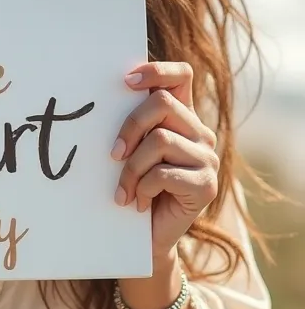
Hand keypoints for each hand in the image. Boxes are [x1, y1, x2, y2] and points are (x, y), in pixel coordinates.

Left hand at [111, 61, 218, 262]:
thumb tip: (100, 97)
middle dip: (130, 127)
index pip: (181, 75)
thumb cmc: (134, 188)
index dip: (156, 70)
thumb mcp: (132, 151)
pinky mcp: (207, 185)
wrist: (148, 238)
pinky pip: (164, 173)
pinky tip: (138, 203)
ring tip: (123, 190)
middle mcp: (200, 132)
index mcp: (182, 117)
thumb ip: (131, 125)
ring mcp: (208, 158)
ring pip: (160, 139)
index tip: (125, 81)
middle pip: (162, 104)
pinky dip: (142, 188)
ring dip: (132, 167)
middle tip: (113, 154)